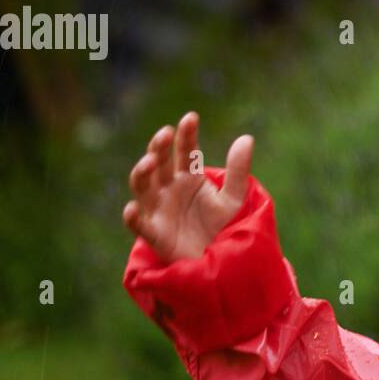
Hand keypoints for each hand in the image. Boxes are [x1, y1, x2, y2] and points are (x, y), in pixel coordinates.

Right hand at [123, 111, 254, 262]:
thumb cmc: (225, 227)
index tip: (191, 118)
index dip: (186, 134)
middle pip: (159, 162)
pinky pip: (138, 225)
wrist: (221, 260)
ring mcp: (159, 209)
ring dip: (142, 172)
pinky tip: (131, 209)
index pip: (185, 150)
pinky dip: (131, 217)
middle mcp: (170, 189)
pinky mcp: (155, 233)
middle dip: (159, 146)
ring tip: (151, 161)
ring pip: (142, 186)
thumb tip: (247, 138)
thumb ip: (238, 170)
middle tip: (166, 134)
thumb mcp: (235, 198)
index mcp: (189, 176)